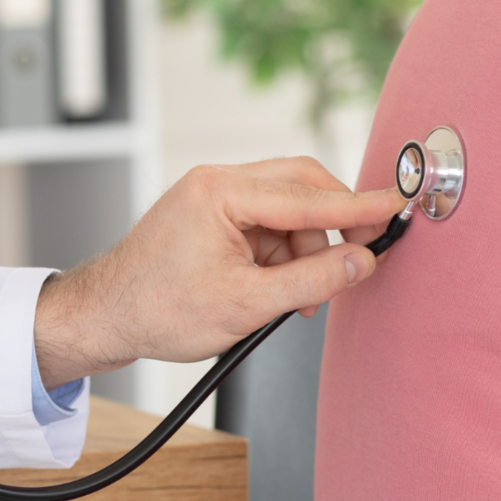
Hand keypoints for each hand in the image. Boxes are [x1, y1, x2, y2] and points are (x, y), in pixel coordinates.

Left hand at [33, 158, 404, 388]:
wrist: (103, 319)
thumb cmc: (157, 310)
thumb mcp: (245, 305)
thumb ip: (312, 281)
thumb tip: (361, 262)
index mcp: (221, 191)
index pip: (308, 195)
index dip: (358, 205)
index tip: (396, 206)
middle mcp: (218, 182)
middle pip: (301, 187)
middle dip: (333, 224)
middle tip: (359, 257)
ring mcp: (214, 196)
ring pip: (288, 209)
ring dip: (305, 250)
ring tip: (300, 298)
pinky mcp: (214, 215)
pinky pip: (267, 225)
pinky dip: (283, 255)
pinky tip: (278, 291)